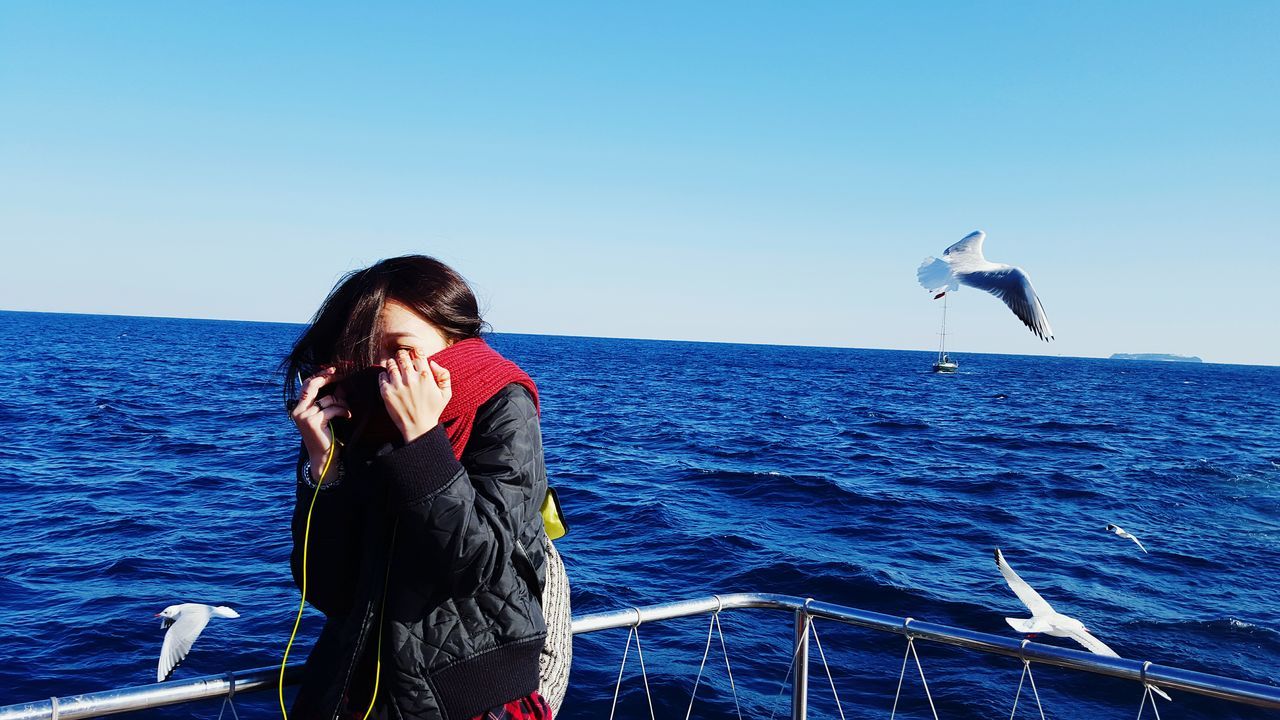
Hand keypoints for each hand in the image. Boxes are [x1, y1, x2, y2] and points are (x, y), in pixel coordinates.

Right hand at [290, 366, 350, 481]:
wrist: (324, 456)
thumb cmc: (326, 435)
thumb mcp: (325, 414)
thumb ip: (329, 400)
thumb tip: (341, 382)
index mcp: (298, 407)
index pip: (307, 384)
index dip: (320, 375)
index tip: (333, 369)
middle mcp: (298, 410)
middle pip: (312, 385)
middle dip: (328, 378)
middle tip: (342, 375)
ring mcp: (304, 416)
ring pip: (328, 399)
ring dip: (342, 402)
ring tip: (347, 410)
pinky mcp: (313, 421)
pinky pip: (332, 409)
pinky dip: (343, 411)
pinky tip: (348, 417)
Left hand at [379, 349, 451, 443]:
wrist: (418, 428)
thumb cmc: (433, 410)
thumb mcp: (446, 393)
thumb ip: (444, 375)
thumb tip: (432, 362)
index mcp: (425, 376)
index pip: (417, 353)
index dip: (415, 352)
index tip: (414, 356)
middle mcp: (411, 379)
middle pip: (402, 356)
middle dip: (402, 355)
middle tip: (403, 360)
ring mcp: (397, 385)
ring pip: (391, 364)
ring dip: (392, 363)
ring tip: (395, 369)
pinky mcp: (386, 392)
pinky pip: (381, 375)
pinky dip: (384, 374)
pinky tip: (389, 379)